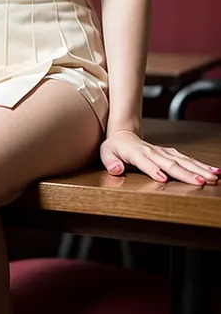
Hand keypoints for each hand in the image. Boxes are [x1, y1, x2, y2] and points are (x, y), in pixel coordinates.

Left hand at [100, 129, 220, 185]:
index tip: (163, 178)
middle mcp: (152, 152)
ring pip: (183, 160)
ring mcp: (163, 152)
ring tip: (213, 177)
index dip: (153, 170)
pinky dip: (200, 165)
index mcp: (136, 153)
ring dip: (198, 168)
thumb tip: (116, 169)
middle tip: (201, 181)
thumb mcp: (106, 153)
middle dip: (186, 172)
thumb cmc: (115, 147)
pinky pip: (187, 160)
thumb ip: (110, 162)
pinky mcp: (170, 154)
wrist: (124, 134)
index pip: (146, 162)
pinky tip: (213, 171)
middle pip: (170, 163)